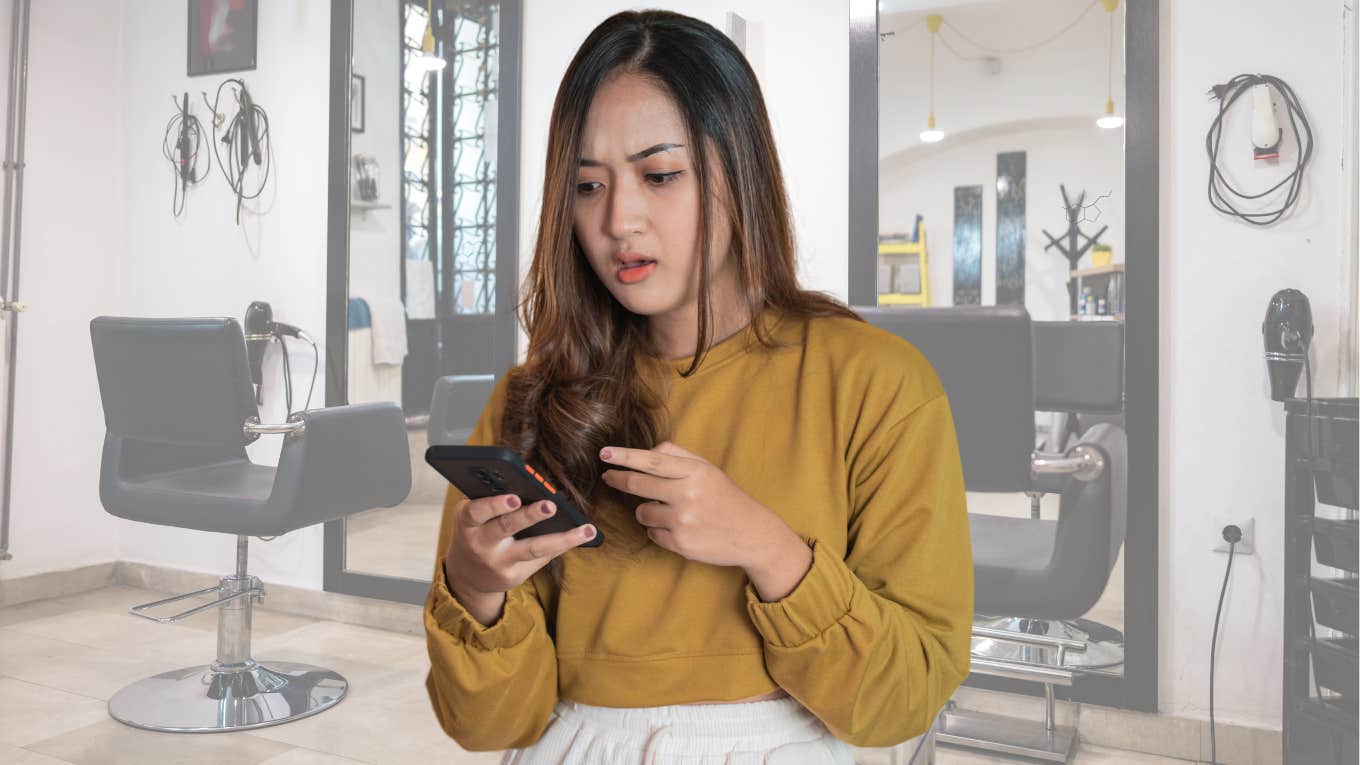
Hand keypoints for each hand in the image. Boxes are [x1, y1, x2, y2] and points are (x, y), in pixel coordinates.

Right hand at [444, 492, 596, 603]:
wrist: (467, 576)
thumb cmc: (476, 531)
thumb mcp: (472, 516)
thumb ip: (491, 500)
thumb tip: (529, 481)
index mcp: (466, 522)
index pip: (477, 512)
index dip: (495, 505)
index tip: (514, 497)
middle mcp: (480, 544)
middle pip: (507, 527)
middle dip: (530, 516)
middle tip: (551, 505)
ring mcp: (498, 563)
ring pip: (533, 548)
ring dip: (562, 538)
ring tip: (585, 529)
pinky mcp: (514, 576)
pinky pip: (541, 558)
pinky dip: (562, 544)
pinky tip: (583, 536)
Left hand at [599, 441, 797, 571]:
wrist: (752, 533)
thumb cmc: (725, 497)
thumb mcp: (708, 469)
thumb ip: (678, 455)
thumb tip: (647, 451)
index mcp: (695, 472)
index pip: (652, 460)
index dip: (624, 457)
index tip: (604, 453)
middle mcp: (688, 495)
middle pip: (637, 484)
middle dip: (618, 479)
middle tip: (608, 477)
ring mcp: (683, 521)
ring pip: (642, 512)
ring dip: (646, 510)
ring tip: (668, 511)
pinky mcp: (680, 544)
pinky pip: (651, 533)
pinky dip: (658, 530)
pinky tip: (678, 528)